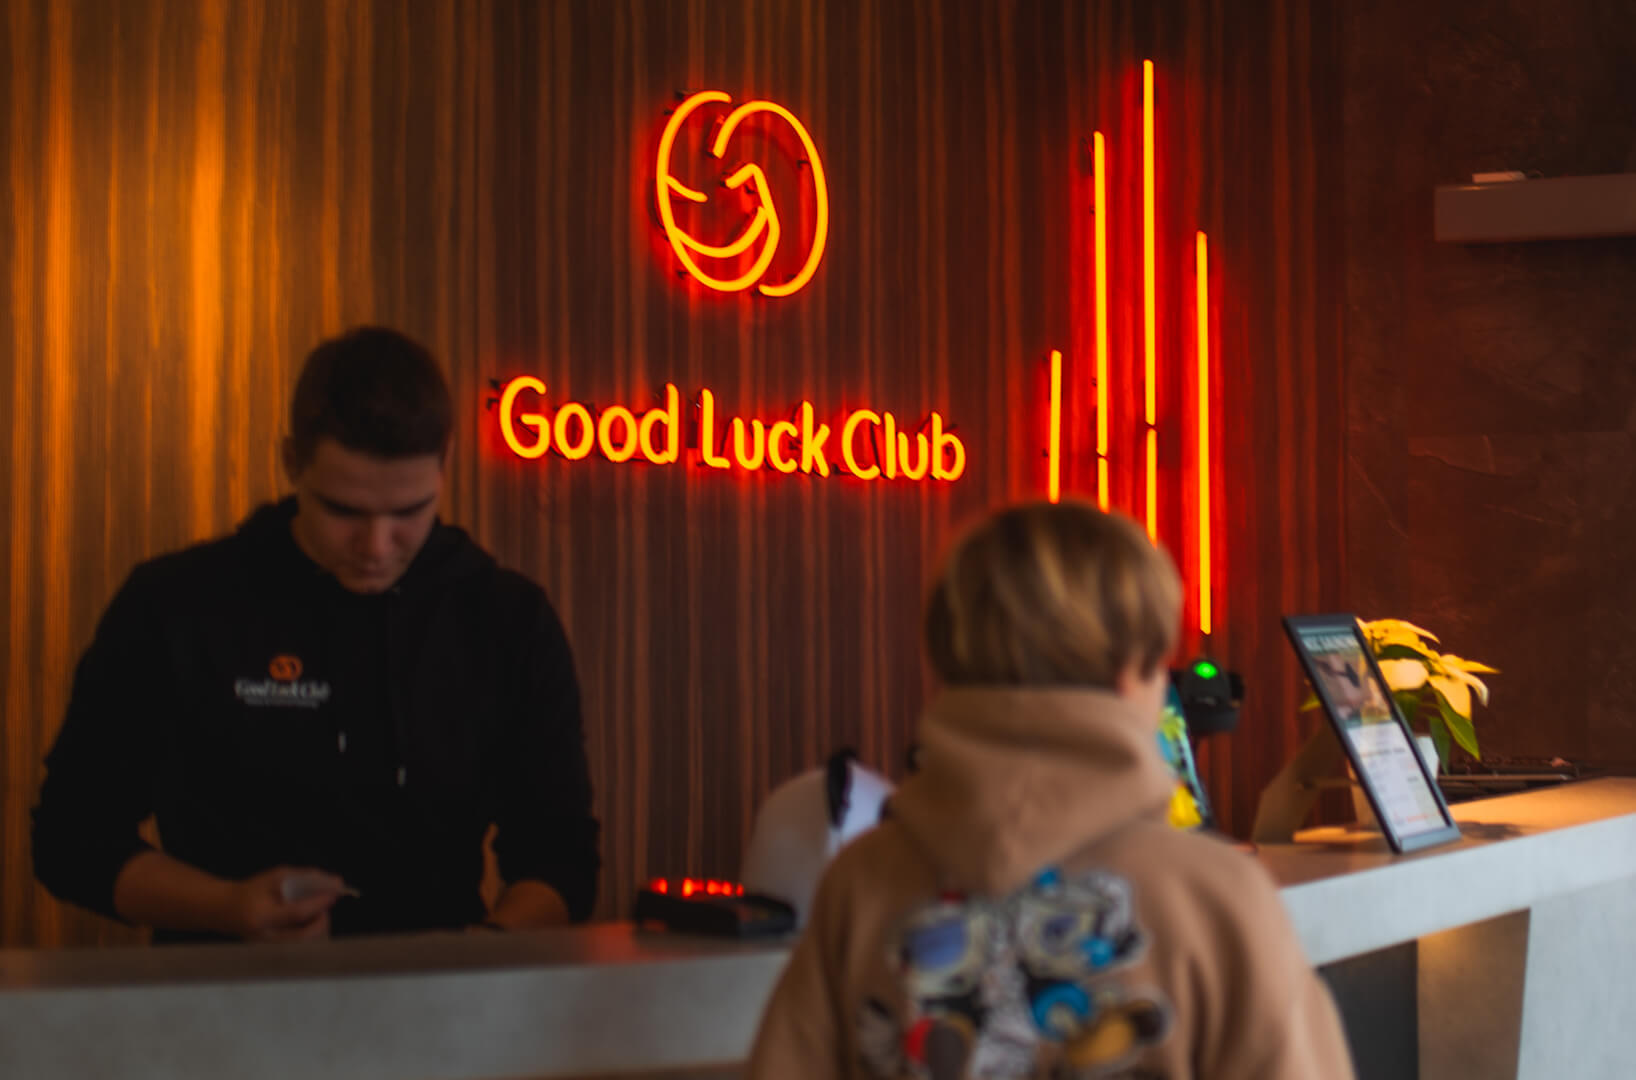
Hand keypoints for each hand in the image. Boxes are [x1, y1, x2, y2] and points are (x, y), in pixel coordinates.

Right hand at [227, 867, 344, 941]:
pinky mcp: (274, 948)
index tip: (336, 892)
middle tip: (328, 902)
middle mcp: (265, 936)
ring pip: (303, 940)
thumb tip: (332, 881)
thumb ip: (301, 878)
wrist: (224, 910)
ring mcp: (269, 945)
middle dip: (322, 920)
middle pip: (303, 935)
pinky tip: (310, 914)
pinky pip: (297, 939)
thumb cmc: (250, 890)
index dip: (319, 903)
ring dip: (317, 923)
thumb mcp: (273, 877)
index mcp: (261, 916)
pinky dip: (308, 926)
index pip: (297, 913)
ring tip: (318, 907)